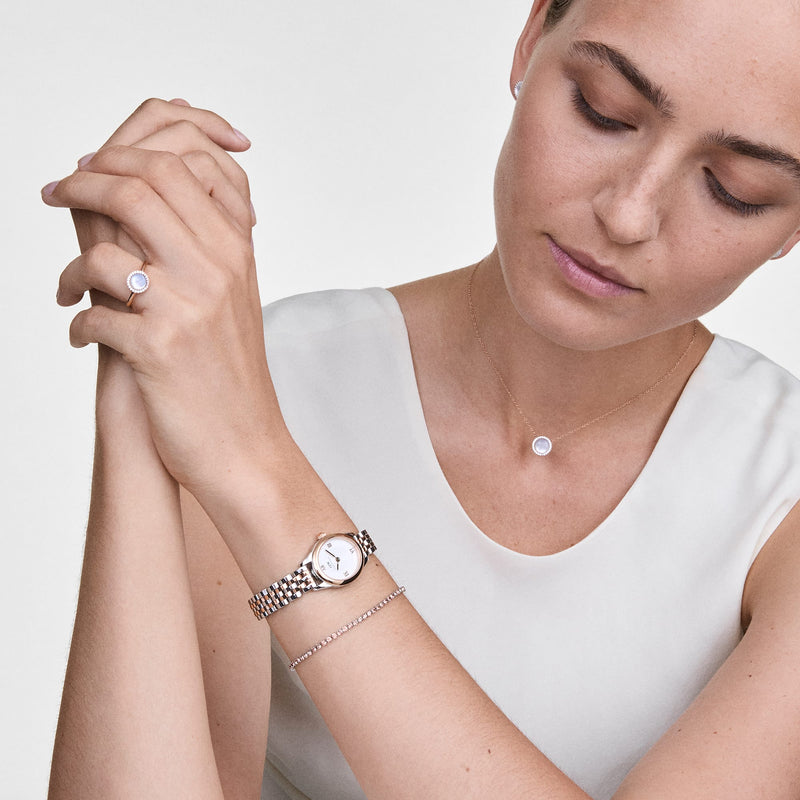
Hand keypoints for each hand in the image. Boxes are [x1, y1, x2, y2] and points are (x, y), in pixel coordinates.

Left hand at [45, 106, 279, 496]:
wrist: (245, 443)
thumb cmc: (231, 372)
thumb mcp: (233, 296)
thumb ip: (204, 241)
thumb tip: (153, 192)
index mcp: (236, 250)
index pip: (182, 164)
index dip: (125, 154)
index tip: (93, 167)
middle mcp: (217, 270)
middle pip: (141, 186)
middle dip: (85, 180)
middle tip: (58, 192)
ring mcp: (188, 308)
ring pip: (105, 250)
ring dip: (69, 268)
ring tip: (67, 288)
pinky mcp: (159, 350)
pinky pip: (92, 314)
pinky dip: (77, 323)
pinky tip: (84, 337)